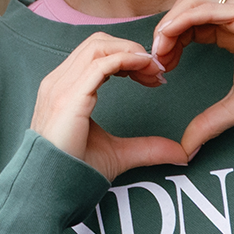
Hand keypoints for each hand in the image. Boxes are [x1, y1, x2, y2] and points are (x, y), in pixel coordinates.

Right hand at [31, 33, 188, 181]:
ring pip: (99, 46)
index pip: (97, 54)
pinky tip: (145, 71)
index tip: (152, 76)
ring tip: (154, 71)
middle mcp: (59, 82)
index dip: (128, 57)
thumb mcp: (119, 154)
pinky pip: (101, 64)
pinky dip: (127, 60)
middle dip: (132, 49)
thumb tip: (182, 153)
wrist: (50, 191)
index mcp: (65, 89)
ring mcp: (61, 87)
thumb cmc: (74, 172)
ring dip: (133, 52)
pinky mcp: (69, 98)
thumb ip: (148, 148)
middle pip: (99, 42)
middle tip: (157, 71)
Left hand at [151, 0, 233, 155]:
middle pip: (187, 8)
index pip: (190, 23)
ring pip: (193, 2)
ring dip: (171, 23)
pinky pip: (207, 8)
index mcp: (231, 30)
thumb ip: (208, 122)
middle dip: (166, 31)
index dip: (171, 40)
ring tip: (160, 49)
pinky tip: (170, 38)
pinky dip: (183, 20)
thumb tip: (186, 148)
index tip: (160, 66)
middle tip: (156, 58)